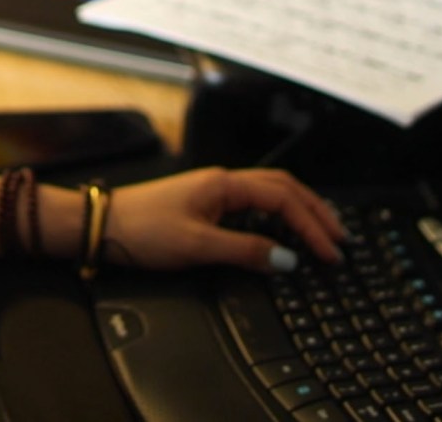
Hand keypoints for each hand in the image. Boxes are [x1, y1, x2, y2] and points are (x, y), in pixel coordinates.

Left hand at [101, 168, 345, 273]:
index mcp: (225, 184)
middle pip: (283, 187)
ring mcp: (214, 192)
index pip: (283, 198)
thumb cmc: (141, 231)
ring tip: (322, 231)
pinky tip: (283, 231)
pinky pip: (253, 204)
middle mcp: (223, 182)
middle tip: (340, 236)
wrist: (101, 225)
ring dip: (299, 209)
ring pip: (269, 192)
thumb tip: (287, 259)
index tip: (330, 251)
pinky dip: (277, 215)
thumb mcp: (196, 246)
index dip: (312, 224)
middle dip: (315, 210)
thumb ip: (245, 251)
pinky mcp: (205, 205)